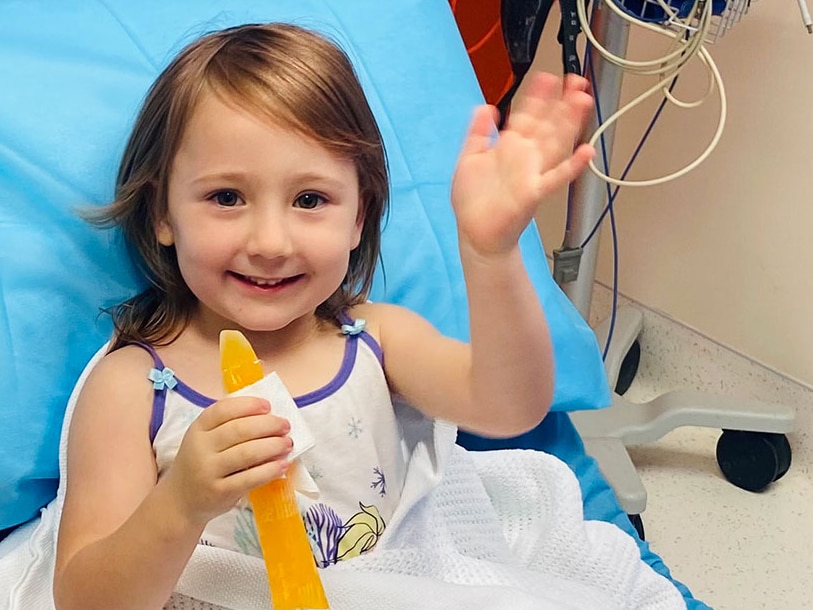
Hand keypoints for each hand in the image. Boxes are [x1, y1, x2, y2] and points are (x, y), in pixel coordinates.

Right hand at [162, 396, 292, 526]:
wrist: (181, 500)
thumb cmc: (201, 463)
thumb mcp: (205, 439)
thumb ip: (228, 426)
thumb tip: (269, 415)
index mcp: (198, 428)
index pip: (223, 410)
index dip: (248, 405)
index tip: (268, 406)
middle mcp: (200, 448)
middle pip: (239, 430)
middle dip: (268, 425)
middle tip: (285, 426)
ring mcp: (208, 471)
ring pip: (247, 453)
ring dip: (273, 446)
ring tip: (287, 443)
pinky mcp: (220, 492)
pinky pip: (250, 478)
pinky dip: (269, 470)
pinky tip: (282, 465)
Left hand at [451, 73, 594, 256]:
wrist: (475, 233)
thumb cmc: (473, 201)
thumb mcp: (469, 159)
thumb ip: (478, 133)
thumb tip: (485, 107)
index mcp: (509, 147)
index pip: (527, 115)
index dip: (537, 96)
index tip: (547, 77)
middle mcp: (524, 157)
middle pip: (547, 124)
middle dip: (561, 102)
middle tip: (575, 80)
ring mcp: (531, 173)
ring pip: (555, 143)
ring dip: (570, 123)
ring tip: (583, 101)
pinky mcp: (533, 193)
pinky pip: (556, 177)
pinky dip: (571, 166)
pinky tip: (586, 152)